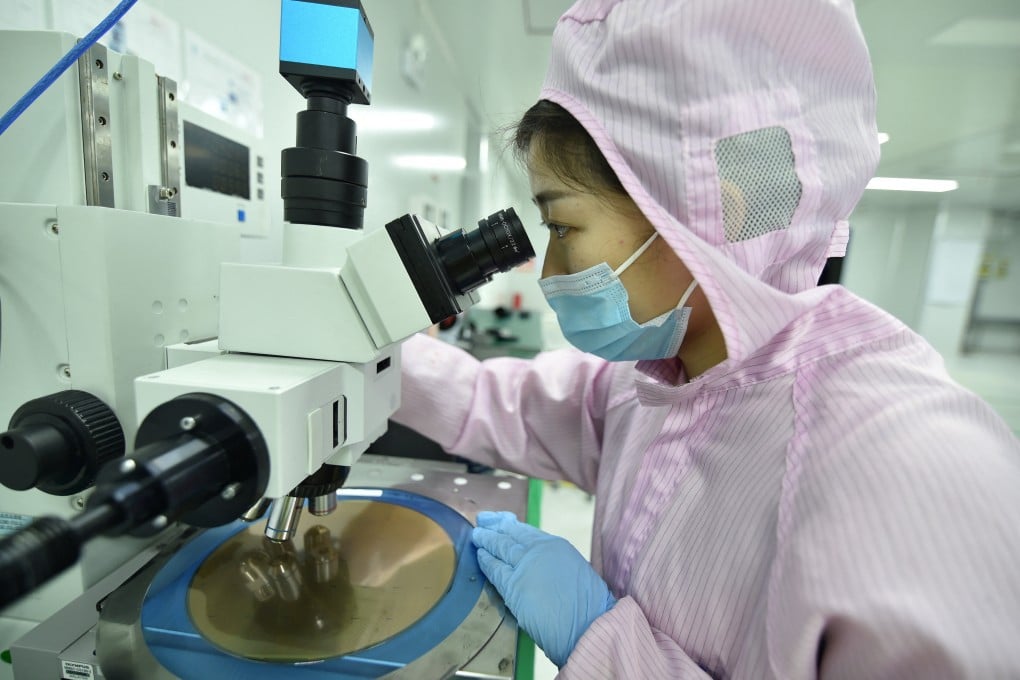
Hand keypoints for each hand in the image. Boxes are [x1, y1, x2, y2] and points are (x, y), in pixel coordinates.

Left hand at [471, 511, 615, 667]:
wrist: (588, 625)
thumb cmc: (589, 606)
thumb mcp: (575, 572)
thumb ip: (555, 563)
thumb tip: (541, 564)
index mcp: (557, 546)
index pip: (527, 532)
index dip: (511, 525)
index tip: (502, 520)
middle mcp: (539, 550)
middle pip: (510, 535)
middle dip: (494, 526)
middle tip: (483, 520)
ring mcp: (525, 566)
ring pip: (500, 548)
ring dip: (486, 540)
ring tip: (477, 535)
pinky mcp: (513, 586)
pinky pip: (495, 570)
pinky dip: (486, 561)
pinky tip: (480, 556)